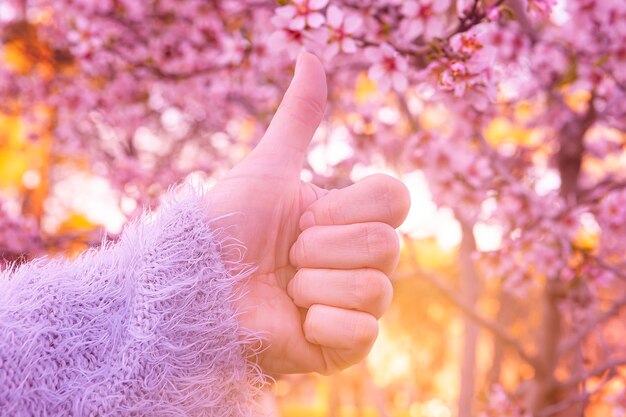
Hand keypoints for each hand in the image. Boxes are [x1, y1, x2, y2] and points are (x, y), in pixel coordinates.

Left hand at [205, 52, 409, 374]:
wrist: (191, 288)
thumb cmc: (224, 228)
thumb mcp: (266, 168)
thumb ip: (297, 118)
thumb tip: (311, 54)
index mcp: (347, 219)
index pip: (395, 198)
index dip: (351, 207)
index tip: (305, 216)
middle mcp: (357, 259)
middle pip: (388, 244)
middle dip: (322, 247)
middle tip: (287, 255)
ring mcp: (353, 304)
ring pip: (377, 288)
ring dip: (316, 284)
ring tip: (284, 288)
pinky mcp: (344, 346)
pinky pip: (366, 333)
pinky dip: (323, 323)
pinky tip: (295, 320)